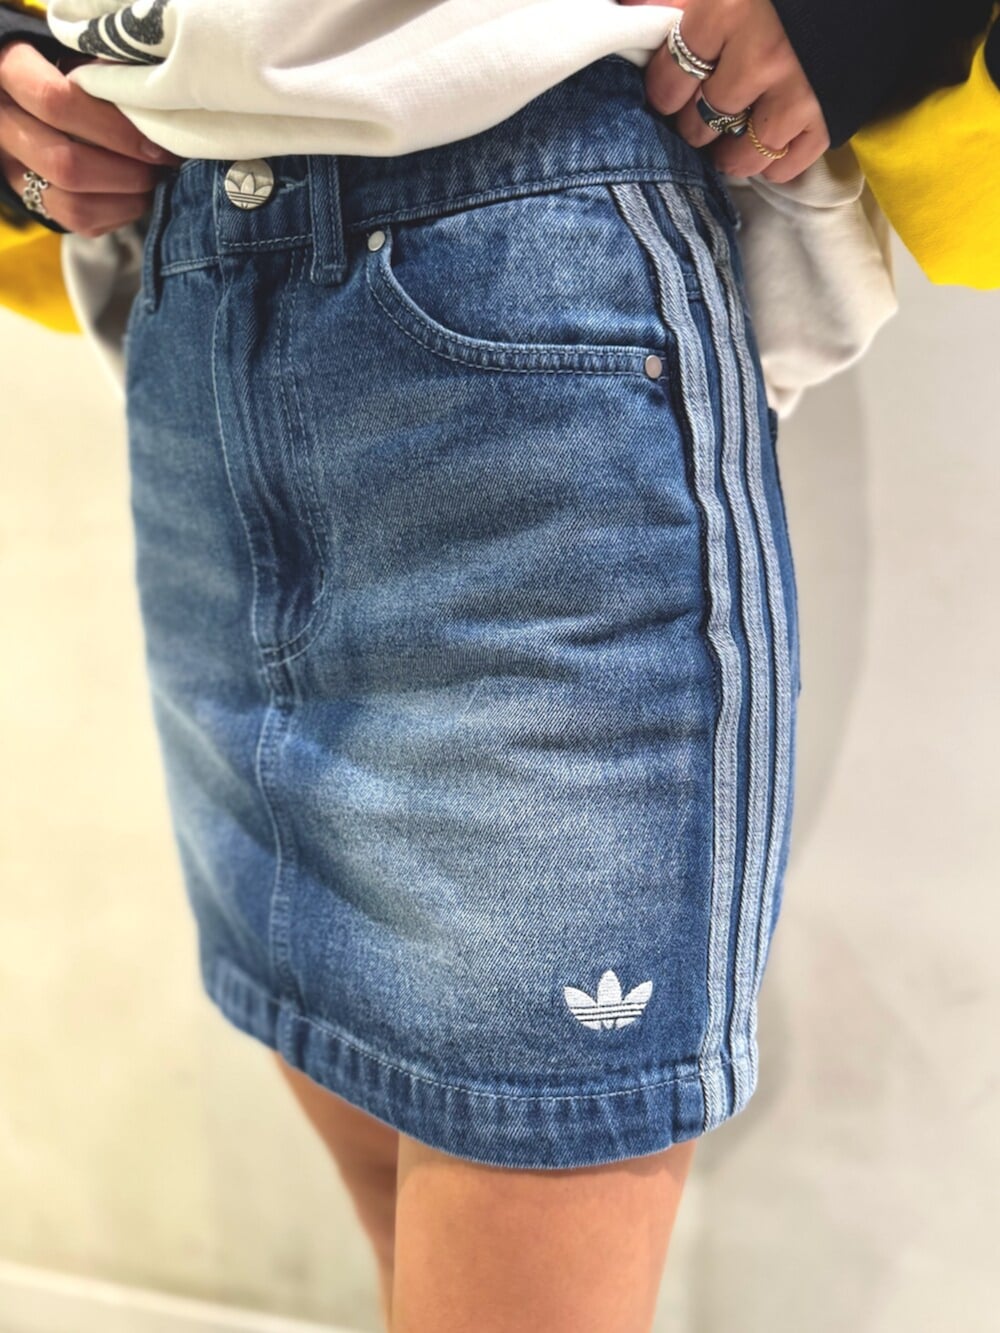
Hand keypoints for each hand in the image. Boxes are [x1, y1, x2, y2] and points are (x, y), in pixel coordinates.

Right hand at [0, 39, 183, 235]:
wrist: (34, 99)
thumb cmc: (69, 71)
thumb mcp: (79, 57)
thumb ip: (105, 73)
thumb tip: (152, 102)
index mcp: (10, 76)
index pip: (55, 102)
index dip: (112, 128)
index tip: (155, 141)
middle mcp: (5, 128)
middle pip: (66, 163)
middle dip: (126, 171)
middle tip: (161, 164)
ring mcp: (16, 170)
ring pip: (72, 203)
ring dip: (125, 198)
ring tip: (153, 180)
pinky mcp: (35, 201)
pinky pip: (80, 223)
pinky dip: (119, 214)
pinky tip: (137, 195)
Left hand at [621, 0, 829, 182]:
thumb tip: (627, 8)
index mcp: (730, 9)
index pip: (671, 77)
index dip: (664, 89)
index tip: (669, 90)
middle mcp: (762, 55)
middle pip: (701, 121)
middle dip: (693, 122)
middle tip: (698, 114)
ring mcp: (798, 91)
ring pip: (741, 154)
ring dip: (728, 153)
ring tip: (726, 139)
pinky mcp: (830, 117)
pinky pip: (785, 165)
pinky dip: (771, 162)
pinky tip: (766, 143)